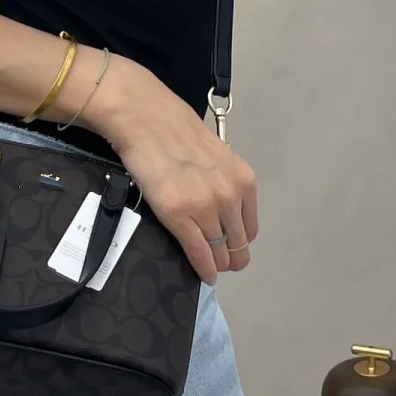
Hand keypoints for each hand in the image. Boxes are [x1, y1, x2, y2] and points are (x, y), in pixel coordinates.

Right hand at [82, 56, 257, 285]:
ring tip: (213, 269)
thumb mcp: (216, 156)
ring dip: (219, 264)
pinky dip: (204, 269)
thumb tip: (222, 209)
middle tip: (224, 264)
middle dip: (233, 258)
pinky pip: (199, 253)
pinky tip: (206, 276)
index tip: (231, 248)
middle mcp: (230, 196)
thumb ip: (223, 182)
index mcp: (243, 180)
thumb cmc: (176, 131)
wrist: (145, 119)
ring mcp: (205, 207)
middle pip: (238, 243)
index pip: (250, 226)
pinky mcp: (179, 216)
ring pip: (221, 252)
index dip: (240, 241)